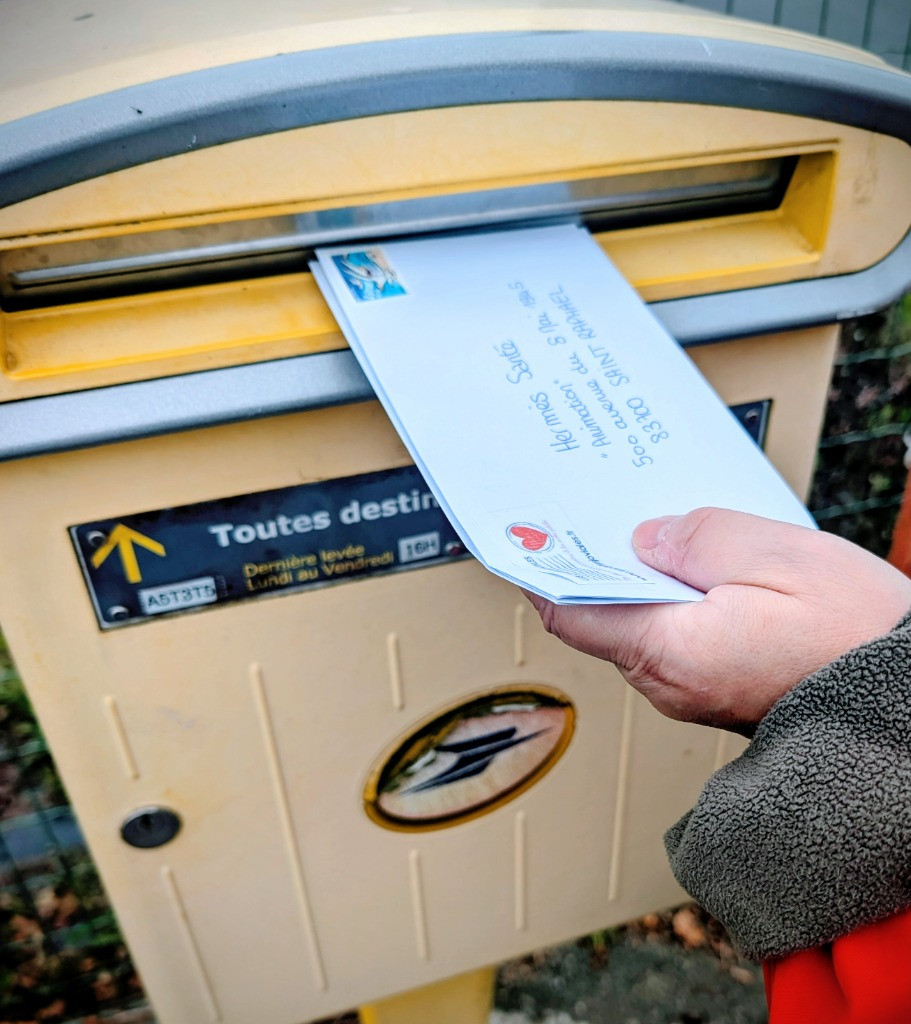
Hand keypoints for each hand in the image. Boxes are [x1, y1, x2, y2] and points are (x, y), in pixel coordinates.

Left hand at [524, 507, 910, 732]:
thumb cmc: (859, 637)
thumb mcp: (777, 557)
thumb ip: (697, 539)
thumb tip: (646, 537)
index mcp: (668, 651)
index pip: (571, 609)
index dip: (541, 566)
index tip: (524, 529)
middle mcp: (669, 682)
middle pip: (602, 612)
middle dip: (595, 559)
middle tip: (593, 506)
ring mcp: (692, 690)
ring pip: (639, 621)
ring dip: (637, 575)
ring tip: (647, 524)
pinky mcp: (717, 685)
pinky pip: (673, 634)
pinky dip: (669, 596)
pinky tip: (690, 563)